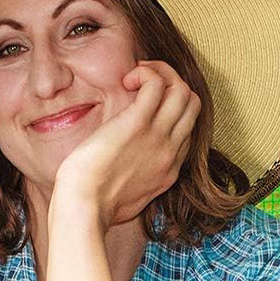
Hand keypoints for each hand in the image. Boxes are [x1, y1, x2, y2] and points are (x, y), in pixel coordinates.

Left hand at [52, 60, 200, 227]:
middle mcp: (171, 152)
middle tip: (141, 82)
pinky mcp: (137, 124)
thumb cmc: (96, 205)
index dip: (169, 108)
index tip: (142, 106)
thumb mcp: (129, 198)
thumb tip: (125, 172)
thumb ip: (136, 182)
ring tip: (134, 78)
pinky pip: (157, 84)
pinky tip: (125, 80)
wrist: (86, 207)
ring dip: (160, 73)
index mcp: (169, 169)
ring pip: (183, 91)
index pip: (187, 129)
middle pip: (193, 105)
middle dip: (172, 82)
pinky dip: (145, 73)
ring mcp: (158, 138)